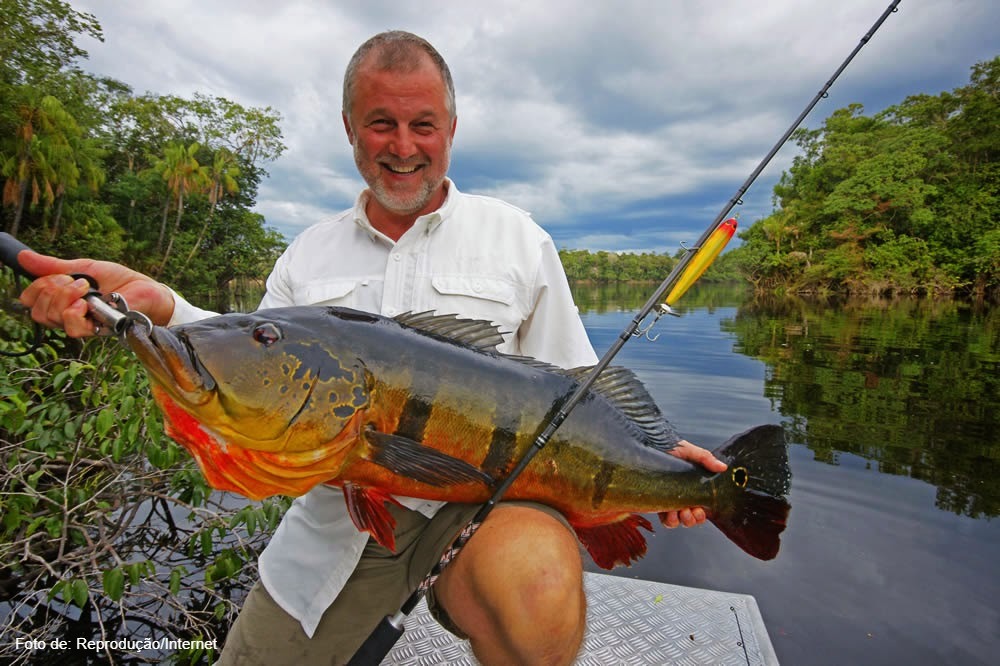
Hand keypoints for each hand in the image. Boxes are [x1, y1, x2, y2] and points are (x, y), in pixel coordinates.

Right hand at [17, 251, 174, 337]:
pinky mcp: (96, 330)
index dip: (36, 288)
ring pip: (51, 318)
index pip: (30, 301)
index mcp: (62, 300)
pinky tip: (86, 303)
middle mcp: (68, 315)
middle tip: (79, 281)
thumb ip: (54, 266)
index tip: (59, 275)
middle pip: (38, 311)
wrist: (147, 289)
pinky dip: (74, 311)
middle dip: (51, 289)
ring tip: (86, 288)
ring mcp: (82, 324)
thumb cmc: (119, 280)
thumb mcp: (84, 267)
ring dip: (64, 297)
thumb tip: (23, 256)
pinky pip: (71, 328)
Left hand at [659, 439, 726, 528]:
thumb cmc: (666, 447)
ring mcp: (667, 501)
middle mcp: (680, 496)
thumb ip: (705, 458)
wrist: (646, 446)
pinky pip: (665, 521)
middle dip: (694, 519)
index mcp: (691, 486)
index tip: (701, 509)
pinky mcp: (655, 504)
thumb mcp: (687, 450)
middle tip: (692, 511)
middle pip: (691, 518)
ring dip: (683, 520)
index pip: (701, 507)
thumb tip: (722, 467)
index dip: (702, 514)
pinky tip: (670, 512)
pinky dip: (670, 520)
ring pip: (679, 521)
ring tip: (682, 512)